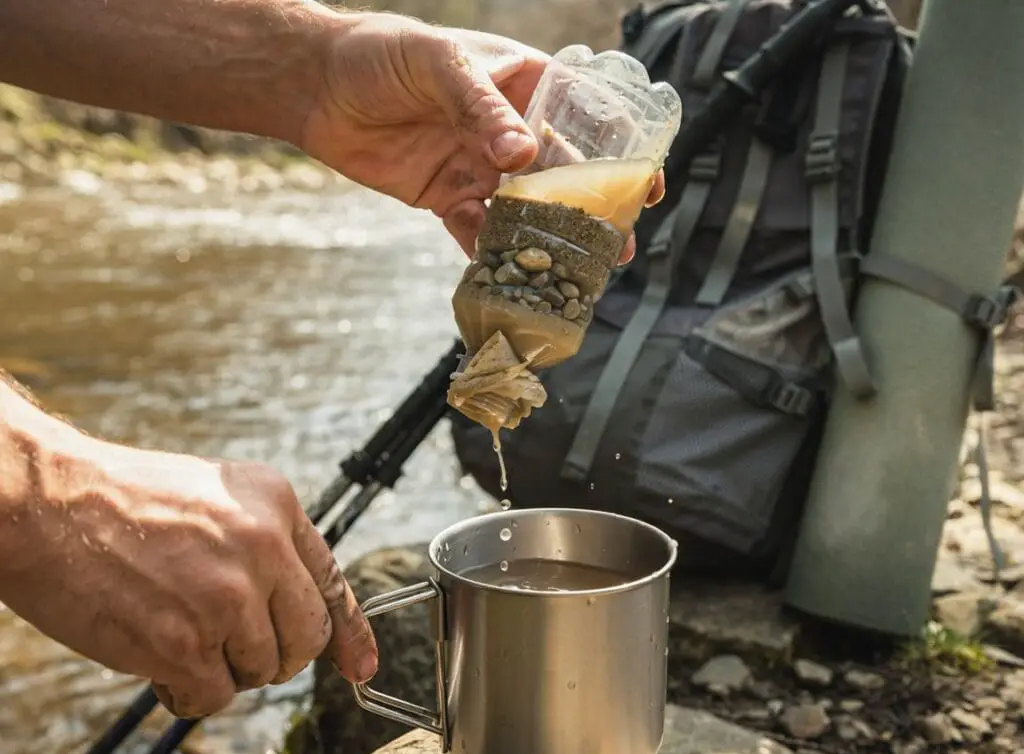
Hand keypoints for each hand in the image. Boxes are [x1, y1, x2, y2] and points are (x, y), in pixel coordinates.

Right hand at [2, 436, 374, 717]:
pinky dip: (189, 690)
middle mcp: (264, 548)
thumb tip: (299, 609)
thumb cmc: (126, 501)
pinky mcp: (185, 642)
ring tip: (177, 630)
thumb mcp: (219, 497)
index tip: (361, 666)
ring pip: (261, 669)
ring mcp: (227, 597)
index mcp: (277, 506)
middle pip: (306, 638)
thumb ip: (267, 546)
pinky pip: (215, 696)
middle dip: (275, 654)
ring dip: (223, 666)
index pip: (331, 582)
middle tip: (231, 645)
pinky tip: (160, 659)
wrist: (50, 503)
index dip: (349, 632)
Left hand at [302, 13, 663, 261]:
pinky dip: (491, 253)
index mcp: (523, 85)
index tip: (647, 186)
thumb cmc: (384, 53)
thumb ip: (481, 109)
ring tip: (575, 271)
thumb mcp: (440, 65)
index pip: (585, 119)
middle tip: (617, 246)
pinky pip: (476, 231)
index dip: (621, 153)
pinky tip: (509, 272)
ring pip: (525, 210)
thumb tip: (523, 156)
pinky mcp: (446, 197)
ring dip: (549, 240)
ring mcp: (480, 166)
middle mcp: (508, 130)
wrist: (318, 84)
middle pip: (563, 176)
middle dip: (592, 212)